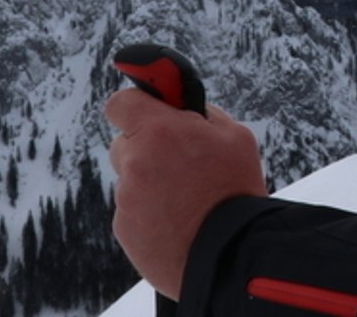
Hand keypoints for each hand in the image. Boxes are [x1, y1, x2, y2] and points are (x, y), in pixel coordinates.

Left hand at [104, 88, 267, 300]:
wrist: (230, 253)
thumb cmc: (236, 192)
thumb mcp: (235, 137)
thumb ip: (202, 113)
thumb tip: (182, 105)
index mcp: (159, 131)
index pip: (120, 103)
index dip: (134, 106)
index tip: (147, 112)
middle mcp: (135, 162)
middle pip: (123, 144)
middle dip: (146, 148)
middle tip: (178, 162)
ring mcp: (126, 198)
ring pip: (131, 181)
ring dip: (151, 185)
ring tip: (187, 201)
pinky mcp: (124, 229)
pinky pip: (132, 212)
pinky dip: (150, 215)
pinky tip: (179, 223)